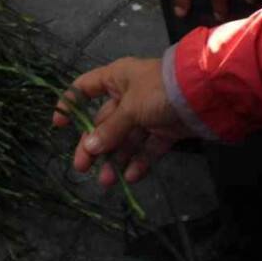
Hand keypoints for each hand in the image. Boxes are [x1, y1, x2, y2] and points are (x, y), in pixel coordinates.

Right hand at [53, 57, 189, 184]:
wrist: (203, 95)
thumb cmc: (159, 90)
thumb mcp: (131, 107)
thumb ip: (111, 129)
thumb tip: (90, 147)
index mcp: (116, 78)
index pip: (85, 88)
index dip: (70, 104)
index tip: (58, 125)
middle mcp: (129, 95)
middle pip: (104, 121)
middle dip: (93, 145)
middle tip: (82, 168)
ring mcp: (147, 114)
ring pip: (125, 139)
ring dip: (115, 159)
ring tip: (107, 182)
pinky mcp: (165, 130)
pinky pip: (147, 148)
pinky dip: (139, 162)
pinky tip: (130, 177)